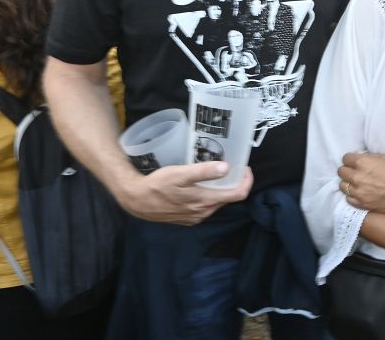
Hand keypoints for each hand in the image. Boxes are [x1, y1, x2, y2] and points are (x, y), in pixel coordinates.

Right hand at [117, 162, 251, 224]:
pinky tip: (200, 185)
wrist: (137, 201)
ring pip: (216, 202)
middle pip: (228, 198)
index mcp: (205, 201)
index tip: (245, 168)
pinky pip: (205, 207)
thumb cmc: (157, 185)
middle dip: (233, 183)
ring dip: (220, 189)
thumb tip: (226, 168)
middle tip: (231, 166)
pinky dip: (209, 195)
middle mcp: (204, 212)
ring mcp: (196, 217)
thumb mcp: (180, 174)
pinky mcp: (188, 219)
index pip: (238, 195)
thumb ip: (203, 172)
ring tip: (216, 173)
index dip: (246, 181)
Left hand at [338, 152, 384, 213]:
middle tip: (355, 171)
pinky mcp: (362, 204)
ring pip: (342, 185)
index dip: (351, 159)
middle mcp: (357, 177)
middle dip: (348, 169)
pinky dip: (352, 195)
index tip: (355, 161)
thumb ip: (369, 157)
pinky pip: (348, 198)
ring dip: (348, 183)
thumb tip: (358, 156)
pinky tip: (360, 192)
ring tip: (357, 182)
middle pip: (341, 171)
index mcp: (362, 162)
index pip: (345, 158)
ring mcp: (358, 192)